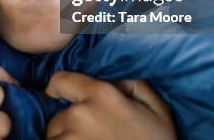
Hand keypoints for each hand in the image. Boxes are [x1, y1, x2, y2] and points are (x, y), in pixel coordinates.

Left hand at [45, 72, 175, 139]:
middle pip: (59, 116)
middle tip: (94, 137)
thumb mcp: (158, 110)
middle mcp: (80, 114)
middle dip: (70, 125)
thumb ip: (133, 85)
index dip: (58, 88)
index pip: (59, 81)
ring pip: (55, 137)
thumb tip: (114, 79)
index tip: (60, 96)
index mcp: (101, 94)